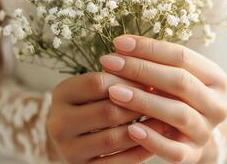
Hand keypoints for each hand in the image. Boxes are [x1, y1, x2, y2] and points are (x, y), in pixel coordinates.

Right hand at [47, 72, 173, 163]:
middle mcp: (58, 122)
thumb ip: (116, 78)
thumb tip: (153, 72)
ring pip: (114, 139)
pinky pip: (116, 163)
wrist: (72, 135)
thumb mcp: (94, 87)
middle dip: (140, 106)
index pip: (98, 82)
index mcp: (61, 94)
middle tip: (166, 102)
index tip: (153, 80)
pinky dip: (139, 152)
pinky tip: (157, 142)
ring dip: (146, 130)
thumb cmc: (91, 103)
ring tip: (168, 121)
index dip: (129, 80)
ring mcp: (68, 149)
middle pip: (107, 111)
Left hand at [100, 35, 226, 162]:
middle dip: (141, 70)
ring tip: (114, 92)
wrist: (189, 135)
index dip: (149, 48)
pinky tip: (131, 129)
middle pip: (180, 82)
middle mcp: (217, 105)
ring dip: (144, 101)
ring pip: (178, 114)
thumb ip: (154, 63)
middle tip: (109, 63)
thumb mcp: (171, 77)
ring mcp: (206, 131)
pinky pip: (174, 150)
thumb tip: (120, 47)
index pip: (182, 56)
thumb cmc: (175, 97)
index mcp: (216, 78)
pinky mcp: (193, 154)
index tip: (118, 43)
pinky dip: (153, 140)